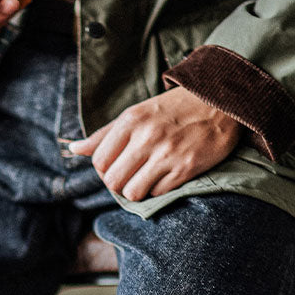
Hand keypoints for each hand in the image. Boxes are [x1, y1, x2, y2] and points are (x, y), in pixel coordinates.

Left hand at [69, 86, 241, 200]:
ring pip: (132, 193)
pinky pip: (157, 193)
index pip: (99, 161)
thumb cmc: (173, 109)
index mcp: (131, 121)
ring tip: (145, 179)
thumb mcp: (137, 113)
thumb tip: (74, 149)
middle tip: (130, 176)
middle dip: (118, 184)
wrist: (220, 101)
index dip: (104, 170)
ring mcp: (166, 154)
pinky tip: (165, 176)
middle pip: (112, 181)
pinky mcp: (185, 168)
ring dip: (136, 191)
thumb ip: (105, 134)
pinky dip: (157, 190)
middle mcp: (146, 137)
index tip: (115, 166)